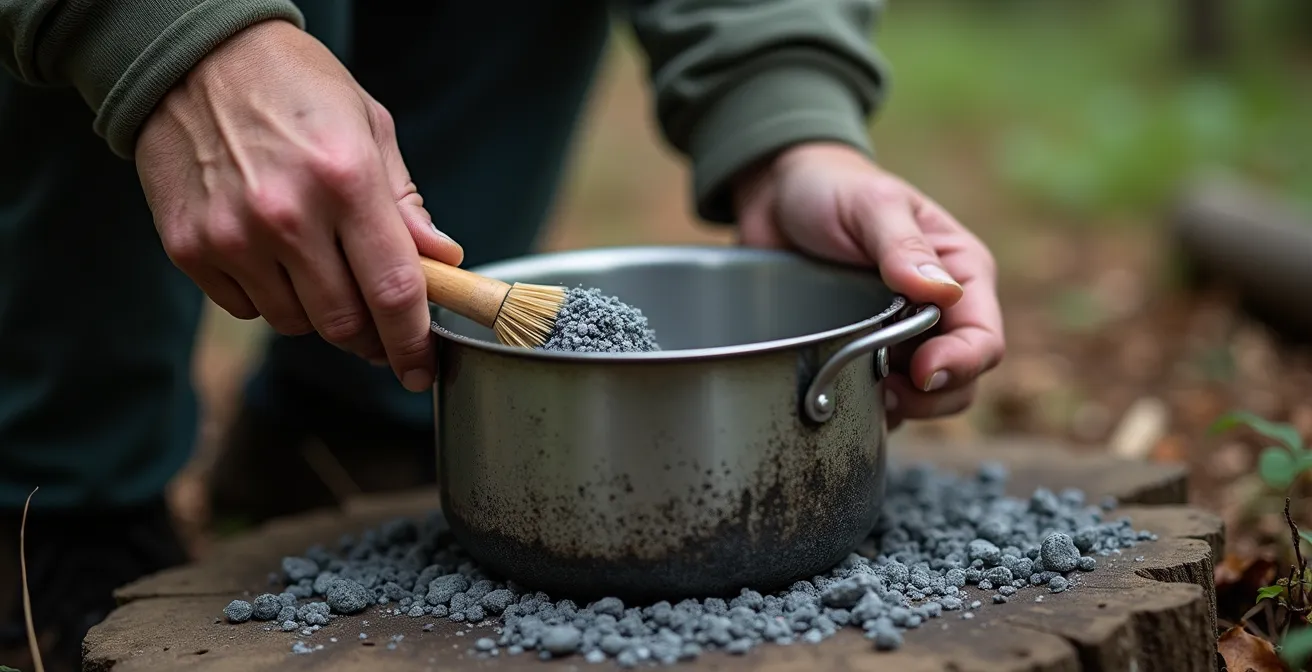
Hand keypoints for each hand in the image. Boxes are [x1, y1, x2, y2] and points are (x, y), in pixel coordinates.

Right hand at [135, 20, 463, 391]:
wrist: (191, 57)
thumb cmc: (293, 87)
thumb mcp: (369, 127)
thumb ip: (405, 204)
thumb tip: (442, 262)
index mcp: (346, 180)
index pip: (394, 290)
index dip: (414, 342)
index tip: (422, 369)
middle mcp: (287, 215)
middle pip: (344, 323)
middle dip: (371, 338)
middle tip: (380, 328)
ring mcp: (232, 235)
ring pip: (294, 324)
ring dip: (319, 315)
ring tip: (320, 269)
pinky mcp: (189, 248)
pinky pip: (246, 309)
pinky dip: (269, 299)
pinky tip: (272, 256)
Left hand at [733, 142, 1004, 428]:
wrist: (776, 195)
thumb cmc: (832, 188)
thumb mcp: (871, 206)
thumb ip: (903, 247)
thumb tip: (942, 293)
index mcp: (961, 272)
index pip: (983, 337)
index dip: (960, 364)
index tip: (922, 373)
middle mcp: (941, 312)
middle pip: (962, 380)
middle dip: (931, 397)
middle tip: (887, 392)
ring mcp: (901, 337)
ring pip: (924, 398)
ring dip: (900, 407)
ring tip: (857, 391)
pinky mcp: (864, 353)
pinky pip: (879, 399)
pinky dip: (867, 409)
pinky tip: (840, 396)